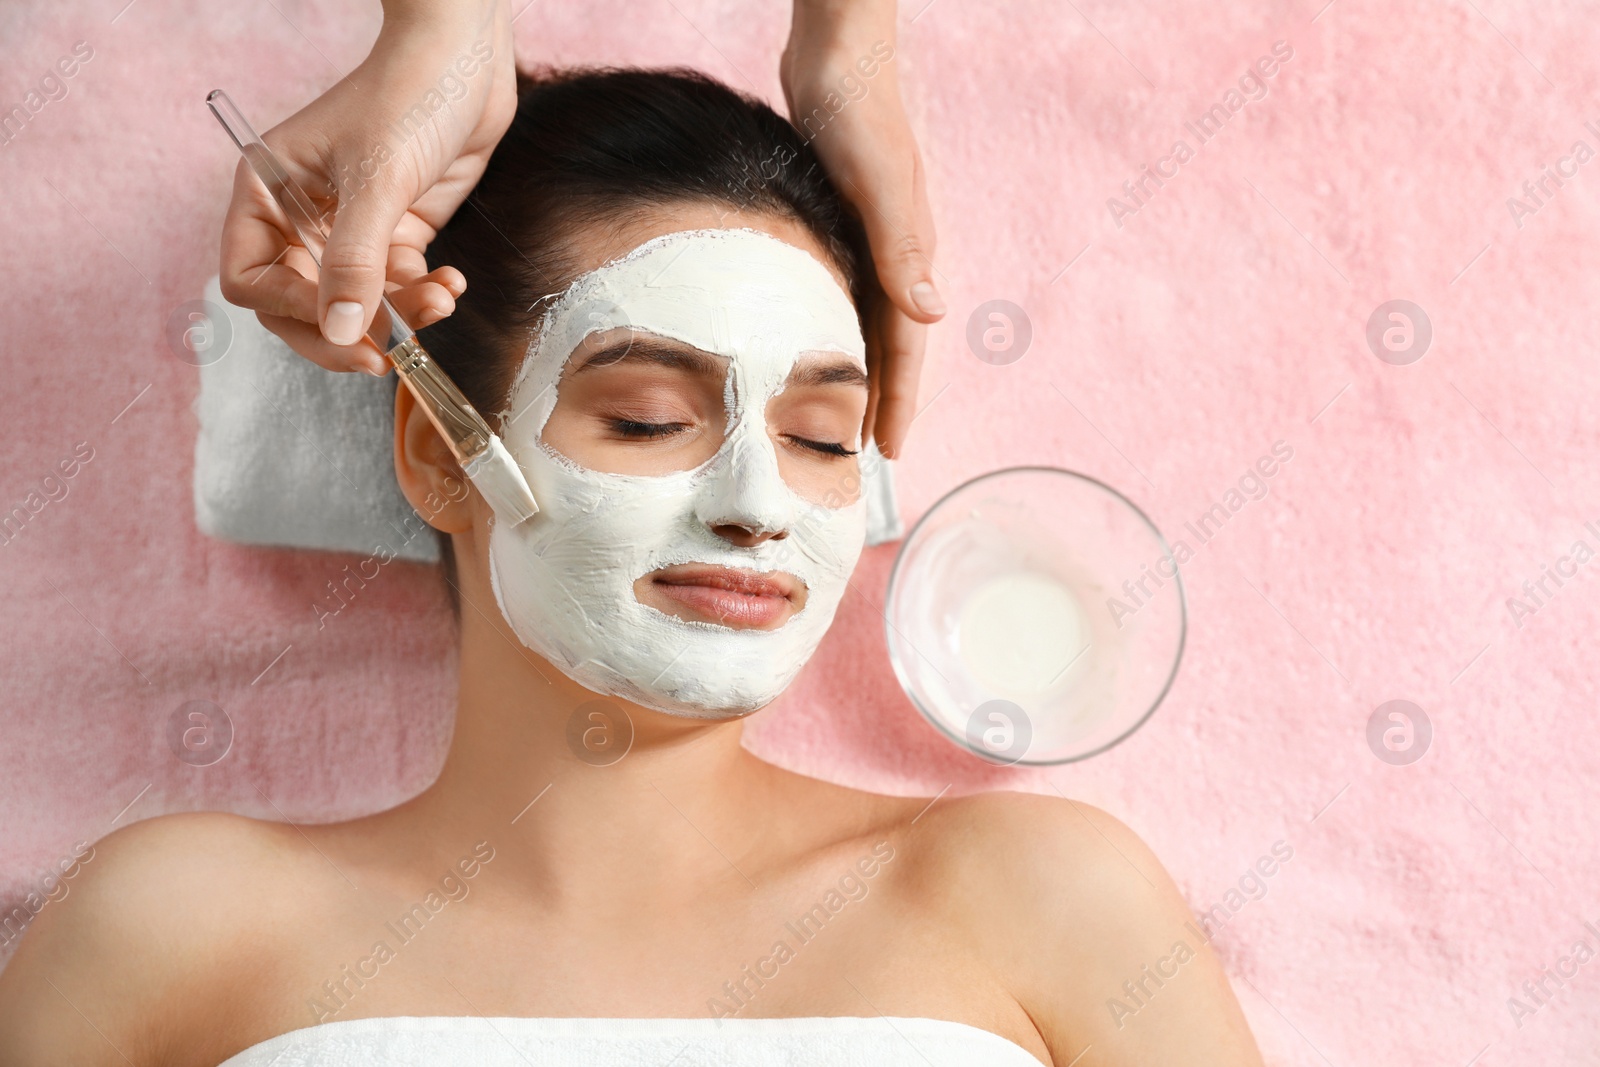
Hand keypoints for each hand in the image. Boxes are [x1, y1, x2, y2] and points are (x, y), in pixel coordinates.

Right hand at [218, 0, 516, 374]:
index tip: (342, 328)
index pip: (250, 278)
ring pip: (356, 302)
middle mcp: (300, 215)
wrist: (468, 60)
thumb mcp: (378, 181)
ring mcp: (350, 226)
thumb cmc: (408, 97)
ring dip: (399, 315)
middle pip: (301, 304)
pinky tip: (451, 282)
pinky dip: (424, 295)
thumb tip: (337, 331)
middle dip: (346, 331)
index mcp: (266, 192)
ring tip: (440, 300)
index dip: (291, 311)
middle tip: (385, 356)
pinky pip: (398, 285)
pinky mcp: (397, 230)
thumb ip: (354, 261)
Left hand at [781, 0, 942, 459]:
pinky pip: (841, 294)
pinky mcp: (840, 223)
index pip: (906, 347)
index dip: (900, 401)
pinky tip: (812, 343)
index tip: (889, 452)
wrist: (837, 55)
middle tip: (863, 455)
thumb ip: (903, 245)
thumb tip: (930, 316)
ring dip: (858, 371)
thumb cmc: (858, 113)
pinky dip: (833, 329)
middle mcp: (893, 255)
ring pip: (864, 324)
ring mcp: (868, 240)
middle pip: (889, 345)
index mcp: (906, 255)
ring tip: (839, 417)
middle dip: (882, 400)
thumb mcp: (880, 181)